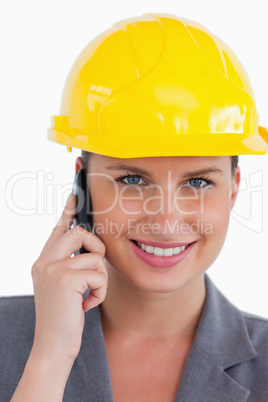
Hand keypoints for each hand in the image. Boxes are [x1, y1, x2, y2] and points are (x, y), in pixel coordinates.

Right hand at [30, 193, 107, 364]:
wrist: (53, 346)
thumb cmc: (63, 317)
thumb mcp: (63, 287)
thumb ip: (70, 265)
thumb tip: (91, 248)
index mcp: (44, 261)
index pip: (58, 229)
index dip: (68, 211)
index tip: (75, 195)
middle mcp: (45, 261)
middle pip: (79, 232)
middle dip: (96, 247)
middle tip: (94, 269)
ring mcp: (53, 269)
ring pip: (95, 255)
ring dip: (100, 278)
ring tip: (90, 294)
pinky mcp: (65, 279)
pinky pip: (99, 274)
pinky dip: (100, 291)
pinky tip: (87, 304)